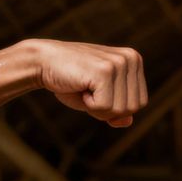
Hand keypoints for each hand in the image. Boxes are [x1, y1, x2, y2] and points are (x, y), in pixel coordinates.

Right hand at [25, 39, 147, 127]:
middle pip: (133, 108)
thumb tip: (128, 121)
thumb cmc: (71, 81)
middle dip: (108, 109)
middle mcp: (131, 58)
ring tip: (84, 87)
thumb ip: (117, 110)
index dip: (116, 107)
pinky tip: (80, 86)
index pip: (140, 103)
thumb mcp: (99, 99)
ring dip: (98, 108)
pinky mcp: (105, 71)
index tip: (97, 91)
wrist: (42, 62)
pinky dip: (90, 105)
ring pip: (121, 110)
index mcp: (134, 61)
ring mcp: (119, 63)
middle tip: (89, 90)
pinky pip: (105, 107)